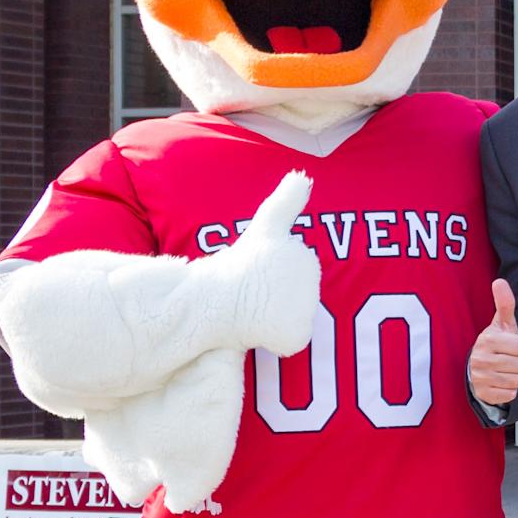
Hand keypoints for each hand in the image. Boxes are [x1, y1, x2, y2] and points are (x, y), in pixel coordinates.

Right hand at [211, 172, 320, 355]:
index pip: (296, 277)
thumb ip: (288, 201)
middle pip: (298, 299)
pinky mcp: (299, 331)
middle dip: (276, 299)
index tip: (255, 273)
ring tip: (251, 308)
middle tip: (251, 291)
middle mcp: (310, 276)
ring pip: (291, 319)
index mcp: (306, 253)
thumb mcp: (264, 226)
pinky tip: (258, 329)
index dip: (270, 279)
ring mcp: (306, 303)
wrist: (208, 297)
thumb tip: (304, 174)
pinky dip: (274, 341)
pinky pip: (290, 343)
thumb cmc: (231, 267)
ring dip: (272, 318)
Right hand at [468, 278, 517, 407]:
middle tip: (508, 359)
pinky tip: (500, 383)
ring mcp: (480, 378)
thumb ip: (505, 304)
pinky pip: (510, 395)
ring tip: (505, 370)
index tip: (510, 346)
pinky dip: (509, 391)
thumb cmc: (497, 344)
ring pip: (517, 380)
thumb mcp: (502, 324)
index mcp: (487, 339)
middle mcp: (480, 359)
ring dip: (515, 377)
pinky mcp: (483, 394)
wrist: (479, 369)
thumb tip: (500, 281)